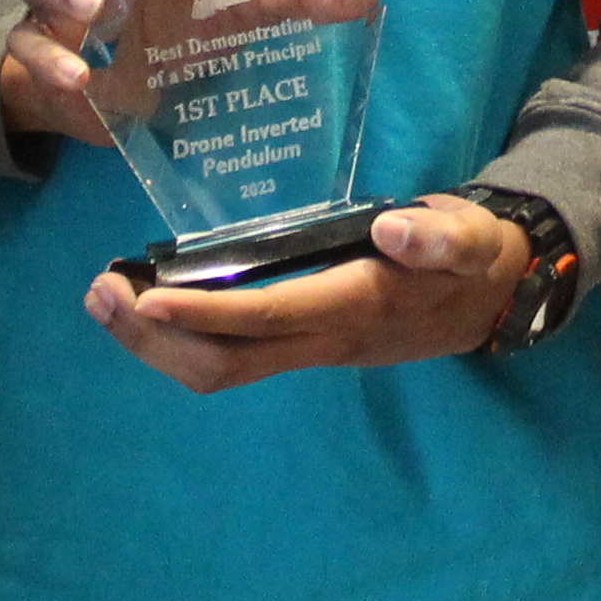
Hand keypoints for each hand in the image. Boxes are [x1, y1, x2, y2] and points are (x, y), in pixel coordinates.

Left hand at [85, 200, 531, 391]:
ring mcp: (312, 349)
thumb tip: (395, 231)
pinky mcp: (305, 344)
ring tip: (108, 300)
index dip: (203, 314)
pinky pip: (234, 356)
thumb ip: (440, 237)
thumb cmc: (475, 259)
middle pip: (224, 365)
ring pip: (222, 369)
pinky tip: (152, 308)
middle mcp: (324, 339)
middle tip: (101, 293)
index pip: (266, 319)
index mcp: (356, 307)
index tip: (146, 296)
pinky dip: (182, 337)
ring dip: (157, 344)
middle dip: (154, 339)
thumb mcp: (473, 238)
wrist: (498, 298)